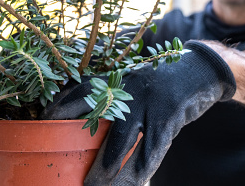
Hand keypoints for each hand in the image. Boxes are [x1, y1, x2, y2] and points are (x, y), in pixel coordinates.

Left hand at [41, 40, 235, 184]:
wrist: (200, 70)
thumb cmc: (163, 81)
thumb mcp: (137, 81)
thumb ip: (118, 96)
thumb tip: (93, 117)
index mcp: (119, 79)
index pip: (84, 89)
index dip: (63, 104)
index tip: (45, 118)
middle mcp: (130, 89)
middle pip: (99, 118)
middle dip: (79, 140)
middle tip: (67, 165)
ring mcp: (149, 102)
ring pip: (124, 139)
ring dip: (109, 167)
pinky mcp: (169, 116)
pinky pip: (153, 147)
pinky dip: (143, 167)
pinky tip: (136, 180)